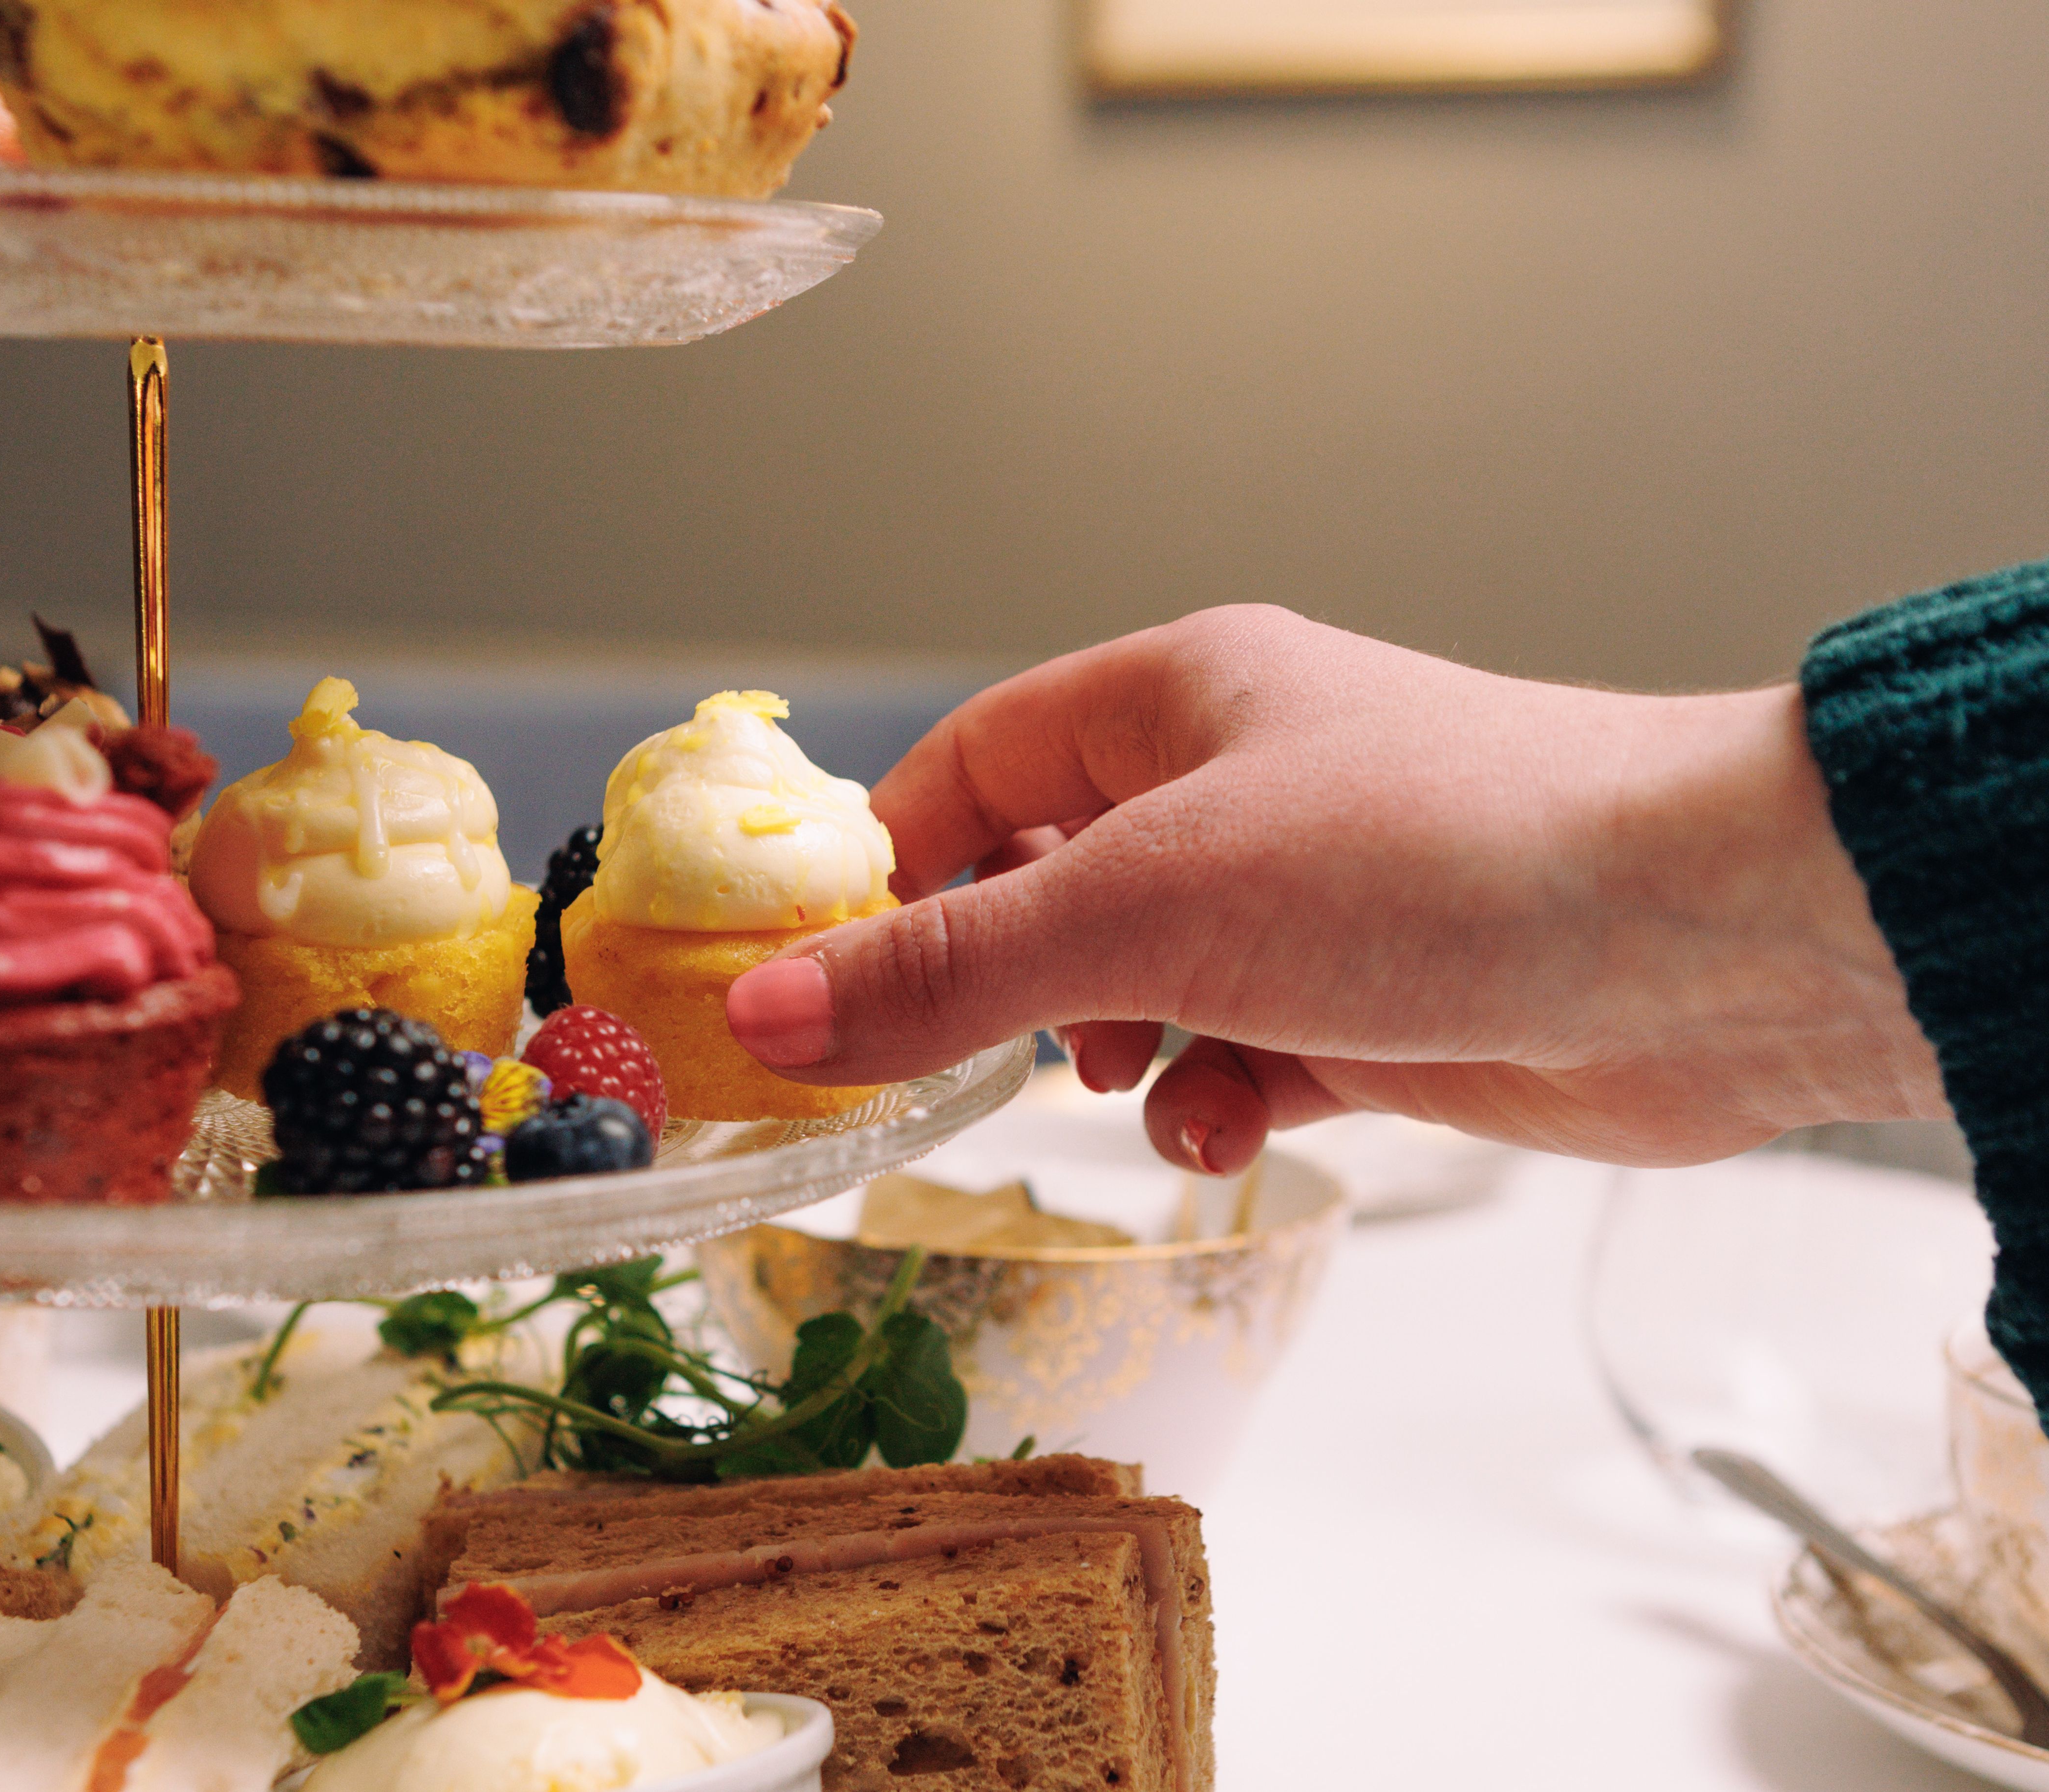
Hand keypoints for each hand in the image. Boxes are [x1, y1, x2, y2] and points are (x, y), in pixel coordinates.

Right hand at [723, 606, 1946, 1174]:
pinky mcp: (1372, 1004)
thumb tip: (765, 1016)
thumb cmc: (1439, 857)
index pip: (972, 766)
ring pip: (1143, 985)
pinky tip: (1235, 1125)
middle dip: (1009, 980)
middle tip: (971, 1053)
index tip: (812, 978)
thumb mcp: (1149, 907)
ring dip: (1117, 1053)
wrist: (1709, 939)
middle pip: (1048, 884)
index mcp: (1174, 702)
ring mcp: (1306, 900)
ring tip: (1139, 1077)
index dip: (885, 867)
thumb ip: (953, 970)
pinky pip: (1241, 1057)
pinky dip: (1219, 1101)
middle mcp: (1236, 787)